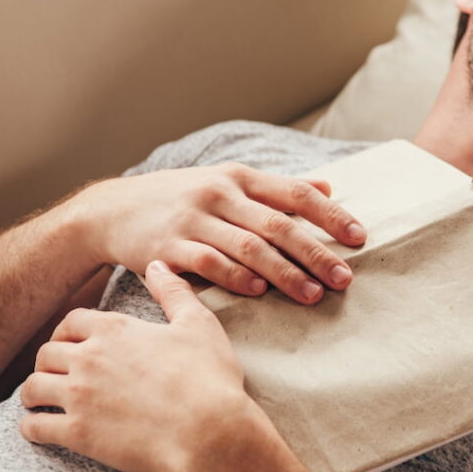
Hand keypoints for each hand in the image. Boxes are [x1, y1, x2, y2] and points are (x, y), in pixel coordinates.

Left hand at [19, 260, 254, 471]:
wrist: (208, 432)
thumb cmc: (208, 378)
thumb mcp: (198, 324)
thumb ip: (174, 292)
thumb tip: (157, 265)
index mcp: (115, 329)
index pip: (71, 322)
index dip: (67, 333)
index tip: (71, 344)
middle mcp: (89, 358)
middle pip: (45, 354)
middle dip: (49, 363)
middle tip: (57, 375)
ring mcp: (80, 396)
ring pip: (32, 388)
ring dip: (35, 393)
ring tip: (42, 401)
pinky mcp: (77, 433)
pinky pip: (34, 427)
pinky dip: (32, 428)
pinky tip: (40, 429)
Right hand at [72, 162, 366, 304]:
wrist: (112, 210)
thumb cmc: (182, 198)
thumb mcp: (228, 181)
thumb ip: (277, 188)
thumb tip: (329, 186)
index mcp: (239, 177)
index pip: (295, 194)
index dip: (331, 215)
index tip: (360, 238)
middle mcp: (219, 194)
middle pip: (278, 225)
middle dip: (316, 253)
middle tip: (345, 278)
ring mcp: (192, 221)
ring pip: (248, 247)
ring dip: (285, 273)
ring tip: (314, 294)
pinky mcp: (168, 249)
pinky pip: (208, 265)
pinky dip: (236, 279)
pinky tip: (259, 293)